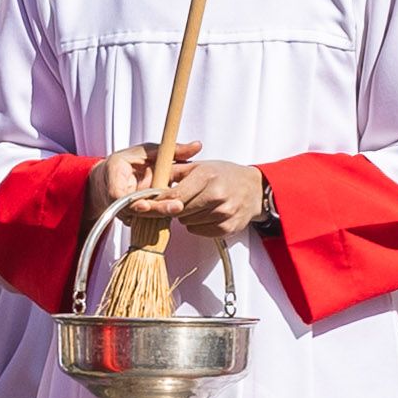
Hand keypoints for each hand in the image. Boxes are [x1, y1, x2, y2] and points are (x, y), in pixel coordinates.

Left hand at [129, 149, 271, 266]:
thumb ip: (173, 172)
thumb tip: (149, 181)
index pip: (174, 197)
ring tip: (198, 204)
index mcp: (206, 176)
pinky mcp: (228, 227)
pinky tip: (205, 213)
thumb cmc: (224, 175)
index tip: (142, 206)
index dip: (156, 203)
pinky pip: (198, 231)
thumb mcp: (200, 166)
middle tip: (180, 200)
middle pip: (179, 212)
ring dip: (186, 216)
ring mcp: (224, 213)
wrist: (255, 189)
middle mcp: (216, 195)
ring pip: (187, 223)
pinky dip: (197, 225)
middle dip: (173, 208)